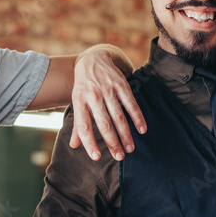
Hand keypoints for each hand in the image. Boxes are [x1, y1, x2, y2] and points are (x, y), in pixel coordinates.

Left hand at [70, 46, 145, 160]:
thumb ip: (77, 124)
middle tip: (119, 157)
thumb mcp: (77, 102)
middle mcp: (93, 96)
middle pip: (103, 124)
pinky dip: (137, 117)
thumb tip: (73, 145)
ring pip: (118, 116)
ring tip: (130, 149)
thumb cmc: (84, 86)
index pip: (83, 126)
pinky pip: (131, 103)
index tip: (96, 157)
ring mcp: (107, 90)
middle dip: (112, 142)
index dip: (89, 142)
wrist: (93, 59)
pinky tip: (142, 129)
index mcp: (79, 102)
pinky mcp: (121, 84)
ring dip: (125, 134)